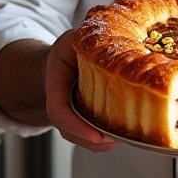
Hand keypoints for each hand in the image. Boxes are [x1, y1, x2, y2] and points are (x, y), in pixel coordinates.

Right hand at [44, 30, 117, 151]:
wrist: (62, 58)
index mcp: (55, 80)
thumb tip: (116, 35)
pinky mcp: (80, 117)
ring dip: (99, 143)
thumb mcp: (76, 37)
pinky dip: (102, 139)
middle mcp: (59, 100)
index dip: (75, 125)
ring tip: (123, 138)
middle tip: (117, 139)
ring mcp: (68, 111)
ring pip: (78, 136)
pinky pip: (86, 134)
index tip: (96, 135)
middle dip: (92, 140)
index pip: (58, 110)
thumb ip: (86, 38)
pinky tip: (121, 135)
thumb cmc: (71, 47)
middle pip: (69, 130)